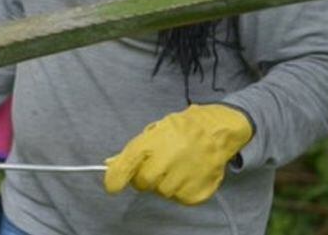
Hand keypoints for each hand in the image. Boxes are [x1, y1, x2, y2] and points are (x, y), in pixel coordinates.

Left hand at [103, 103, 252, 204]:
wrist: (216, 131)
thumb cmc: (181, 129)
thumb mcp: (154, 131)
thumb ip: (132, 151)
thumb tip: (110, 164)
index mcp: (153, 143)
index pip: (126, 165)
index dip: (115, 178)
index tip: (111, 185)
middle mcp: (167, 161)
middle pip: (142, 183)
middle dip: (144, 177)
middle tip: (156, 165)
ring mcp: (183, 178)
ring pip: (161, 192)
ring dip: (163, 182)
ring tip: (176, 165)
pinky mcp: (196, 192)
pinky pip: (178, 198)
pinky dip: (179, 188)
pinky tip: (187, 172)